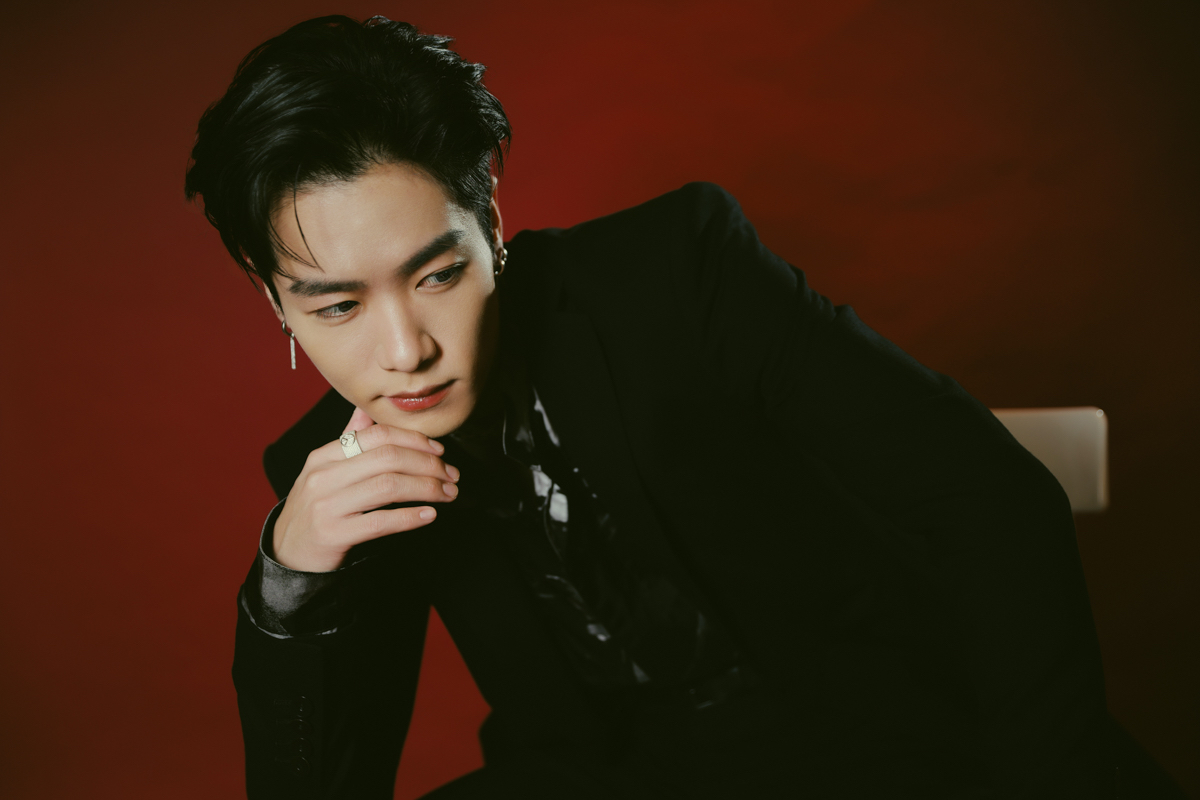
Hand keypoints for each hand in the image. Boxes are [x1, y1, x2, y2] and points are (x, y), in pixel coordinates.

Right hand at [271, 406, 459, 571]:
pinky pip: (380, 521)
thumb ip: (348, 441)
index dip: (414, 440)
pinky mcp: (333, 534)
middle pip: (388, 458)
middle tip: (451, 476)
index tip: (439, 451)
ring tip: (447, 494)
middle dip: (428, 465)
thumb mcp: (324, 471)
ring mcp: (327, 505)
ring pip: (388, 487)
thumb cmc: (314, 508)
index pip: (377, 435)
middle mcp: (324, 476)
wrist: (286, 553)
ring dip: (426, 489)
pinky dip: (410, 517)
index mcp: (324, 456)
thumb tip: (366, 409)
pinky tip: (429, 515)